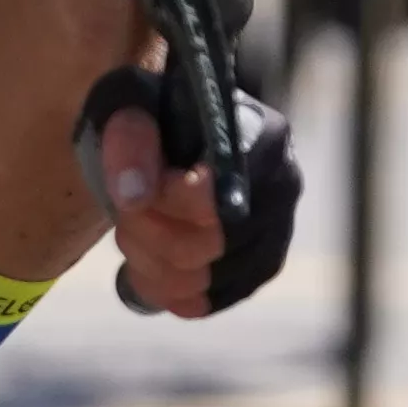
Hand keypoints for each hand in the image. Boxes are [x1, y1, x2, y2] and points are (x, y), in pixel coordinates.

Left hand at [83, 84, 298, 316]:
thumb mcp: (130, 103)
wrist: (169, 133)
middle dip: (147, 233)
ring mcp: (276, 234)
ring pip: (201, 282)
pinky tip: (146, 258)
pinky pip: (202, 303)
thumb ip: (130, 138)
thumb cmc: (153, 111)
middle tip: (123, 211)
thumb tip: (134, 196)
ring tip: (133, 228)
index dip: (163, 201)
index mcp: (262, 137)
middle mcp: (284, 187)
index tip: (134, 184)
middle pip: (207, 248)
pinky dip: (161, 287)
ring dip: (148, 261)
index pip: (217, 199)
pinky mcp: (256, 269)